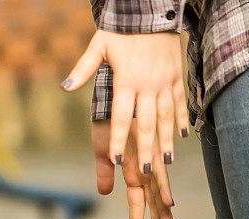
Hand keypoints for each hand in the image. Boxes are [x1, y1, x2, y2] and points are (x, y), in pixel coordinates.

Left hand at [63, 30, 188, 172]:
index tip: (116, 161)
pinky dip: (182, 119)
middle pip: (146, 124)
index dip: (118, 140)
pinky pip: (180, 103)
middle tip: (145, 172)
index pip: (121, 117)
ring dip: (167, 141)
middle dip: (146, 150)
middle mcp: (147, 85)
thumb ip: (83, 68)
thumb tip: (66, 88)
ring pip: (166, 117)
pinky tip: (183, 137)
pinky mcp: (176, 77)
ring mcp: (164, 82)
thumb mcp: (98, 45)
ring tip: (166, 162)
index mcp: (126, 80)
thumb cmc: (120, 30)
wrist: (150, 8)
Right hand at [92, 119, 175, 218]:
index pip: (137, 202)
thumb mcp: (102, 150)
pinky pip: (155, 173)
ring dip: (163, 212)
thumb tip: (104, 193)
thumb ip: (104, 172)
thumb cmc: (107, 120)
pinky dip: (162, 188)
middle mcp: (143, 169)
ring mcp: (147, 160)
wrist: (113, 95)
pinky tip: (169, 202)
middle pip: (152, 201)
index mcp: (132, 171)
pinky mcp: (148, 149)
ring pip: (157, 192)